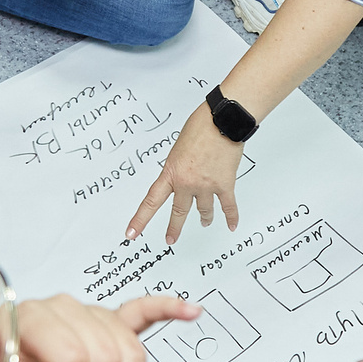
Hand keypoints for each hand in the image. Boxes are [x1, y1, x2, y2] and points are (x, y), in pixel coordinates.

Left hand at [123, 103, 242, 243]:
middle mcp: (187, 183)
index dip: (140, 220)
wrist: (222, 121)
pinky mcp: (225, 185)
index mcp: (171, 173)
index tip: (131, 234)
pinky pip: (228, 206)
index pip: (151, 201)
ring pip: (204, 211)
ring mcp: (206, 186)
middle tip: (170, 239)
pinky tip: (231, 225)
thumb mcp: (178, 148)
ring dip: (205, 218)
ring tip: (205, 222)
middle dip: (174, 228)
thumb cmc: (200, 127)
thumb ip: (179, 166)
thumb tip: (185, 176)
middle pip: (178, 211)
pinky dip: (231, 217)